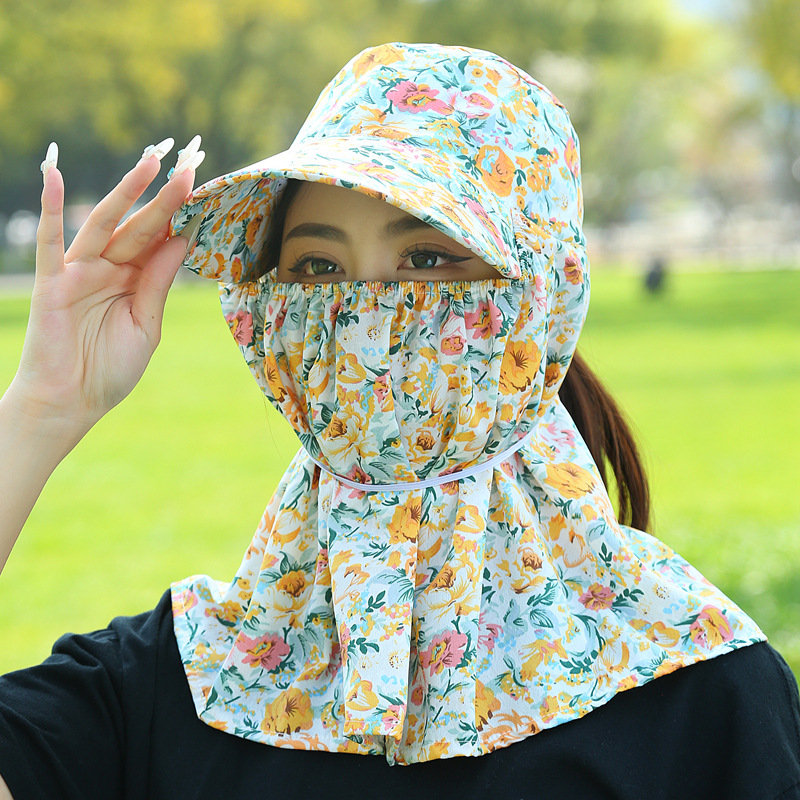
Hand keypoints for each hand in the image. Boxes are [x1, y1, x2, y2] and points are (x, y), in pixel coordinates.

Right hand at [8, 137, 203, 439]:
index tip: (204, 186)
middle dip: (164, 196)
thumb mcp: (146, 323)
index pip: (160, 239)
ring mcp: (80, 272)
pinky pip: (51, 243)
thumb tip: (181, 240)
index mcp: (135, 280)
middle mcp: (109, 269)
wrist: (73, 402)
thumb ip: (158, 282)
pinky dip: (49, 209)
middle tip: (189, 164)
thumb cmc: (109, 369)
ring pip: (105, 224)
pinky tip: (54, 175)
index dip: (180, 214)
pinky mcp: (53, 283)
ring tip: (150, 161)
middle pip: (140, 225)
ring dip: (125, 191)